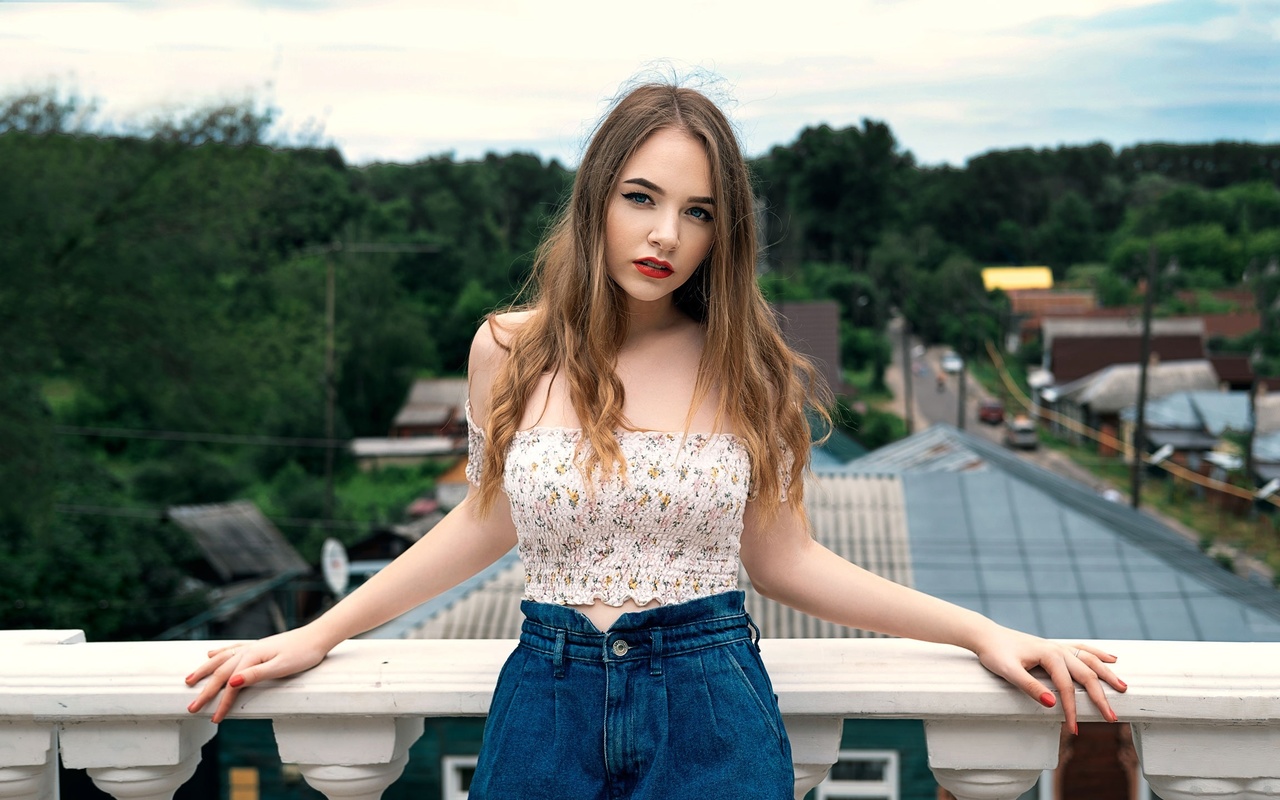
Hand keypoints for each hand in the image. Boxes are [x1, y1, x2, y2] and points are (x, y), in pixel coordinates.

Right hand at [184, 627, 331, 722]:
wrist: (317, 637)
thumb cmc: (303, 653)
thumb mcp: (281, 667)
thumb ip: (256, 674)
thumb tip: (231, 682)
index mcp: (252, 657)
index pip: (231, 685)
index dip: (221, 703)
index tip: (214, 720)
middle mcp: (248, 650)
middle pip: (221, 672)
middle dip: (205, 691)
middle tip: (191, 708)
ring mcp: (252, 647)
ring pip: (221, 660)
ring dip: (204, 670)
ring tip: (188, 680)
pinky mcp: (258, 647)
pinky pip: (231, 650)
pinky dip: (218, 654)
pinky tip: (210, 655)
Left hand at [973, 628, 1126, 733]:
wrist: (987, 636)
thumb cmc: (995, 654)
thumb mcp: (1008, 672)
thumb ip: (1030, 687)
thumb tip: (1053, 703)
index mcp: (1049, 655)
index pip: (1067, 687)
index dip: (1072, 709)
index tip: (1075, 729)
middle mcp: (1058, 649)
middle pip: (1086, 674)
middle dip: (1100, 697)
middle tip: (1112, 717)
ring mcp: (1058, 647)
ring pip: (1090, 660)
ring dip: (1107, 674)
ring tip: (1123, 688)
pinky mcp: (1055, 647)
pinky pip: (1082, 649)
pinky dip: (1098, 654)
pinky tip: (1112, 658)